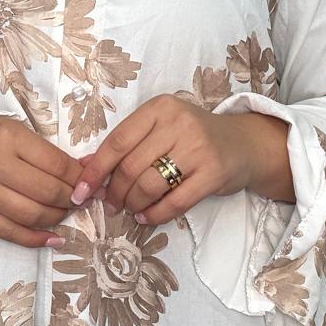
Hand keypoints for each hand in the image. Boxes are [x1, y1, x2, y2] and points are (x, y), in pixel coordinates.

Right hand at [0, 116, 88, 247]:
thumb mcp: (11, 130)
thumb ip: (44, 151)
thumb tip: (84, 170)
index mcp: (9, 137)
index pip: (57, 164)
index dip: (80, 178)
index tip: (91, 184)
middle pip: (48, 191)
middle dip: (73, 199)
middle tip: (82, 200)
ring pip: (32, 214)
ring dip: (57, 218)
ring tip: (65, 214)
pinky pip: (9, 232)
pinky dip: (36, 239)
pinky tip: (53, 239)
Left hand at [69, 95, 254, 227]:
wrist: (244, 144)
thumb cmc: (193, 137)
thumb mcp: (160, 129)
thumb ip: (127, 143)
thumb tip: (84, 166)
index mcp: (160, 108)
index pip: (117, 141)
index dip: (95, 170)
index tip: (81, 190)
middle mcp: (179, 123)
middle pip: (130, 166)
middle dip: (114, 192)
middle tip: (111, 204)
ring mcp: (198, 147)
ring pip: (149, 185)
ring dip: (133, 203)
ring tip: (130, 209)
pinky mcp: (213, 173)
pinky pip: (174, 202)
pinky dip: (154, 214)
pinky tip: (146, 216)